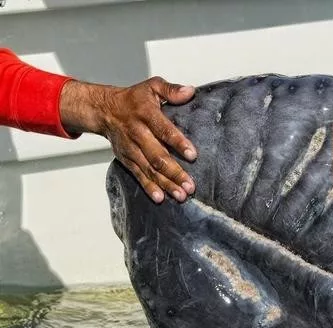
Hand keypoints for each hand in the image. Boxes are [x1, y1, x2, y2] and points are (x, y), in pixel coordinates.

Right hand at [59, 77, 196, 203]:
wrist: (104, 109)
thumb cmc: (134, 99)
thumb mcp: (151, 87)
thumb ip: (171, 90)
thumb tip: (190, 92)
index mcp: (146, 114)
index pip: (164, 130)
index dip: (178, 143)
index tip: (193, 155)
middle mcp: (137, 133)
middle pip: (157, 156)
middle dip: (175, 173)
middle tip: (190, 186)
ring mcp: (131, 148)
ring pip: (149, 169)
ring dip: (165, 184)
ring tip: (181, 196)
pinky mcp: (126, 159)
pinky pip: (138, 175)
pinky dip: (148, 187)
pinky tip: (160, 198)